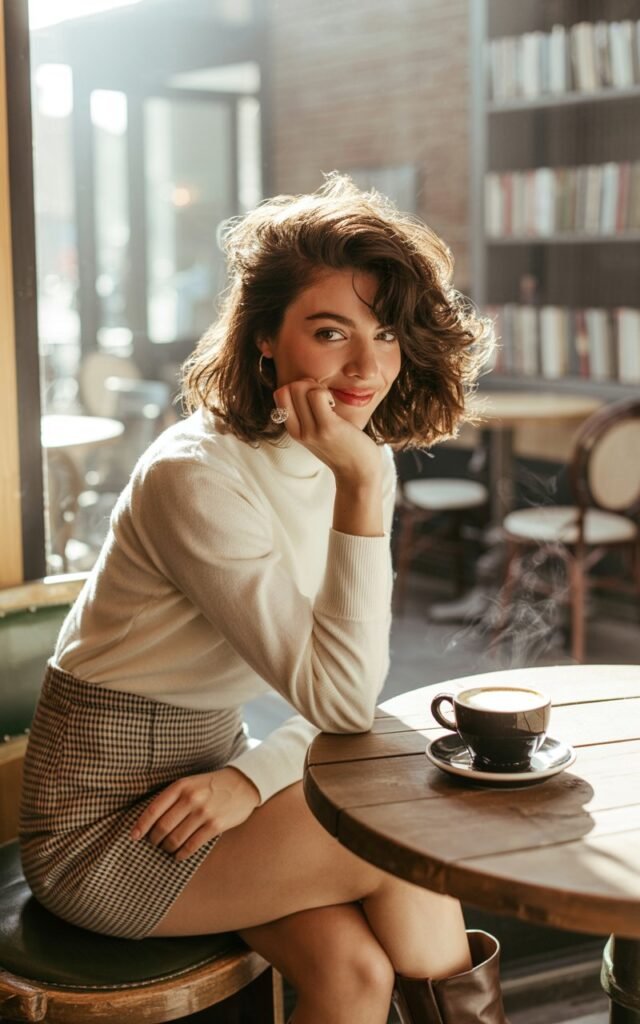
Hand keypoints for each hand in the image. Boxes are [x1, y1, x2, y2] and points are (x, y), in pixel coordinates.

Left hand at [130, 767, 259, 861]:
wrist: (243, 783)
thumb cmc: (211, 785)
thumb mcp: (190, 783)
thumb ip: (172, 798)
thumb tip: (149, 822)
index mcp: (181, 786)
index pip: (153, 809)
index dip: (141, 826)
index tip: (134, 837)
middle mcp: (190, 798)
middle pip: (162, 828)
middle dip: (155, 840)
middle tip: (155, 843)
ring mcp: (203, 813)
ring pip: (175, 839)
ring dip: (167, 848)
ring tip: (167, 848)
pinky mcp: (215, 825)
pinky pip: (191, 846)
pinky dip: (181, 854)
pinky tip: (179, 855)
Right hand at [273, 378, 381, 485]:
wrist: (359, 473)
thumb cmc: (343, 448)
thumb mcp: (318, 434)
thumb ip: (308, 416)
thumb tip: (306, 386)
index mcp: (294, 431)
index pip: (279, 394)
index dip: (296, 387)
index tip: (313, 395)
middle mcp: (298, 431)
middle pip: (288, 388)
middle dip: (307, 383)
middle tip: (323, 396)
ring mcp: (311, 430)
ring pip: (300, 388)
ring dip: (317, 387)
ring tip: (328, 401)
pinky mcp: (327, 428)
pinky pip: (317, 395)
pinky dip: (326, 393)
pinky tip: (334, 405)